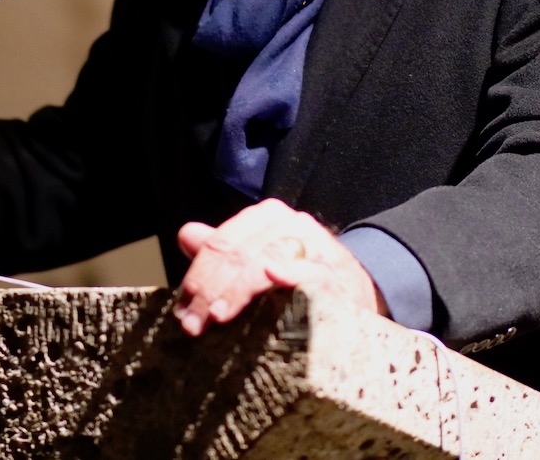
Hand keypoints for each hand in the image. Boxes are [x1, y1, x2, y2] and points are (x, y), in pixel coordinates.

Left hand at [174, 198, 385, 335]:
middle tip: (193, 323)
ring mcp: (314, 245)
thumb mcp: (259, 258)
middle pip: (239, 253)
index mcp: (267, 217)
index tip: (182, 307)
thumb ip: (224, 248)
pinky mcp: (334, 273)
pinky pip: (308, 271)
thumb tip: (186, 234)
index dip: (198, 274)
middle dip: (210, 289)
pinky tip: (271, 277)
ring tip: (217, 315)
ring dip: (237, 289)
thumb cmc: (300, 276)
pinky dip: (290, 273)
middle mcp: (290, 223)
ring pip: (264, 260)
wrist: (357, 292)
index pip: (222, 242)